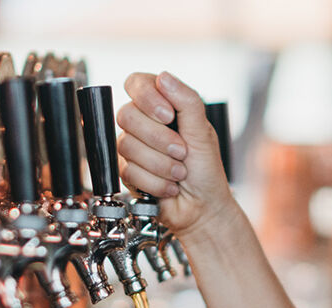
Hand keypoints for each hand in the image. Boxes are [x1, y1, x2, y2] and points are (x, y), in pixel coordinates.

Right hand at [116, 72, 234, 238]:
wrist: (201, 207)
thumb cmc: (206, 170)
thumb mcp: (203, 132)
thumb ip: (187, 101)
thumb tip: (163, 77)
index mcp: (162, 106)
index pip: (136, 83)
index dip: (148, 98)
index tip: (169, 116)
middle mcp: (143, 124)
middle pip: (127, 116)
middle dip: (159, 138)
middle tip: (181, 151)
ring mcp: (132, 148)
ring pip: (127, 146)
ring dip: (160, 164)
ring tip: (179, 172)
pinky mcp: (126, 171)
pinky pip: (128, 171)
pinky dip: (155, 181)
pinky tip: (168, 185)